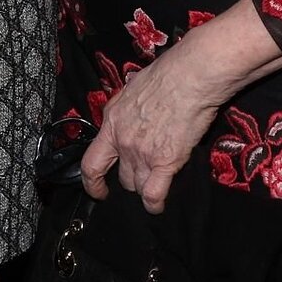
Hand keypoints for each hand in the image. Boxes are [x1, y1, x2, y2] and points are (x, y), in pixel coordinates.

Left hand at [80, 45, 228, 213]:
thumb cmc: (167, 75)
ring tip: (157, 183)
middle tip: (144, 175)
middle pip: (121, 177)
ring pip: (137, 186)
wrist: (190, 77)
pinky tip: (157, 206)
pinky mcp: (165, 162)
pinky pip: (153, 194)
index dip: (91, 182)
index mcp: (112, 121)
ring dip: (146, 187)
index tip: (97, 190)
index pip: (92, 161)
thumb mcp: (132, 90)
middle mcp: (123, 140)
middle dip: (131, 180)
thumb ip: (127, 110)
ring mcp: (142, 153)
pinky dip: (154, 204)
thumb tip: (131, 113)